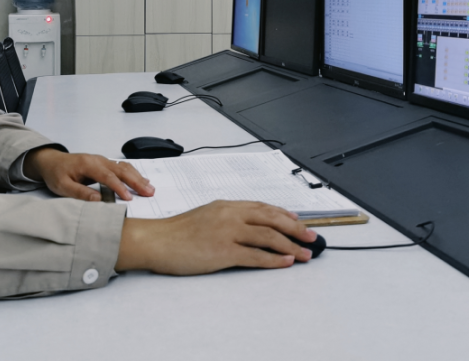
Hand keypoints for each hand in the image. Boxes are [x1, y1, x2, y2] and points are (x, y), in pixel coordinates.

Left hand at [23, 147, 154, 201]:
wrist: (52, 161)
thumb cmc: (57, 173)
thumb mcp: (62, 186)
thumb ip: (80, 192)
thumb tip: (98, 200)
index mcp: (88, 164)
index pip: (107, 176)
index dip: (119, 187)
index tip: (128, 198)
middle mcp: (98, 160)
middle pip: (121, 169)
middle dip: (136, 181)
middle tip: (149, 192)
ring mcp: (102, 160)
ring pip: (124, 167)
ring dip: (138, 177)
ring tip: (150, 188)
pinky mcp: (104, 163)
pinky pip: (122, 167)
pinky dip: (134, 174)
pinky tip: (141, 180)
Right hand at [115, 200, 316, 274]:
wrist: (156, 240)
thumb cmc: (176, 232)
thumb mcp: (205, 215)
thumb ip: (226, 217)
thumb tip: (247, 226)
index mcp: (226, 205)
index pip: (263, 207)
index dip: (284, 214)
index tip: (298, 221)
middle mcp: (230, 215)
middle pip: (271, 219)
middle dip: (295, 228)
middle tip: (311, 237)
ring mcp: (227, 232)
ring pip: (268, 236)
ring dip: (290, 246)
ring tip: (304, 254)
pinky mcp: (223, 251)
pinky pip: (255, 255)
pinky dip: (273, 259)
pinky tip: (285, 262)